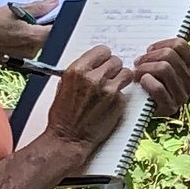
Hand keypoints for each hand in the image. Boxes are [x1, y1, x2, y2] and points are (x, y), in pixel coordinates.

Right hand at [0, 3, 52, 65]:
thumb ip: (38, 7)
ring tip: (17, 22)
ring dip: (32, 32)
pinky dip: (23, 40)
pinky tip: (12, 31)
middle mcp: (32, 51)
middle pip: (47, 36)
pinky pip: (26, 48)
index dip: (57, 19)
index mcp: (35, 38)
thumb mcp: (14, 10)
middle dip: (43, 24)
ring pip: (36, 42)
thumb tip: (54, 2)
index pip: (58, 29)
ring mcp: (24, 58)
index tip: (54, 11)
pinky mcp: (16, 61)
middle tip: (32, 14)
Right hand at [37, 45, 131, 162]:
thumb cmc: (63, 115)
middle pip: (116, 60)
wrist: (68, 138)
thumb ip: (81, 72)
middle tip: (109, 77)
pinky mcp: (119, 103)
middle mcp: (94, 78)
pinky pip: (126, 92)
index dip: (104, 57)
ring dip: (121, 79)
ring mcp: (108, 90)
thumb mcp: (64, 85)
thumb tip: (94, 63)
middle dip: (113, 68)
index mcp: (78, 70)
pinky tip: (111, 103)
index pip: (102, 50)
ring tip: (112, 88)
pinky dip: (121, 96)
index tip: (104, 62)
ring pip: (126, 73)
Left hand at [130, 15, 189, 117]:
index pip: (180, 44)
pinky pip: (158, 87)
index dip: (160, 44)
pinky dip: (145, 81)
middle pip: (170, 56)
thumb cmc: (153, 73)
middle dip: (149, 57)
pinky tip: (141, 82)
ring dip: (144, 68)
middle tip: (139, 62)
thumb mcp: (168, 53)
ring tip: (138, 72)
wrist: (138, 101)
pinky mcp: (170, 108)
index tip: (149, 49)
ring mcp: (182, 97)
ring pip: (163, 69)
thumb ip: (189, 33)